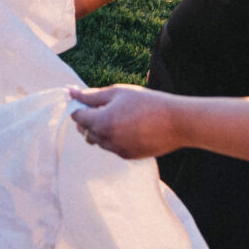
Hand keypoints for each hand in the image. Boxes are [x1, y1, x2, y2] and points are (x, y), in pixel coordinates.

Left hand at [68, 84, 182, 159]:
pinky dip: (113, 137)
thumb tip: (71, 92)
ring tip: (118, 115)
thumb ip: (91, 95)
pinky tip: (128, 126)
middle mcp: (106, 140)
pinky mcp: (128, 156)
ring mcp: (117, 150)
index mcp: (101, 122)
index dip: (77, 107)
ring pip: (98, 141)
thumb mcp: (118, 93)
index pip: (77, 117)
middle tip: (100, 106)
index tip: (84, 100)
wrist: (177, 122)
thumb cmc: (147, 102)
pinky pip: (112, 147)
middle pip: (85, 131)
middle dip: (87, 119)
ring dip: (100, 129)